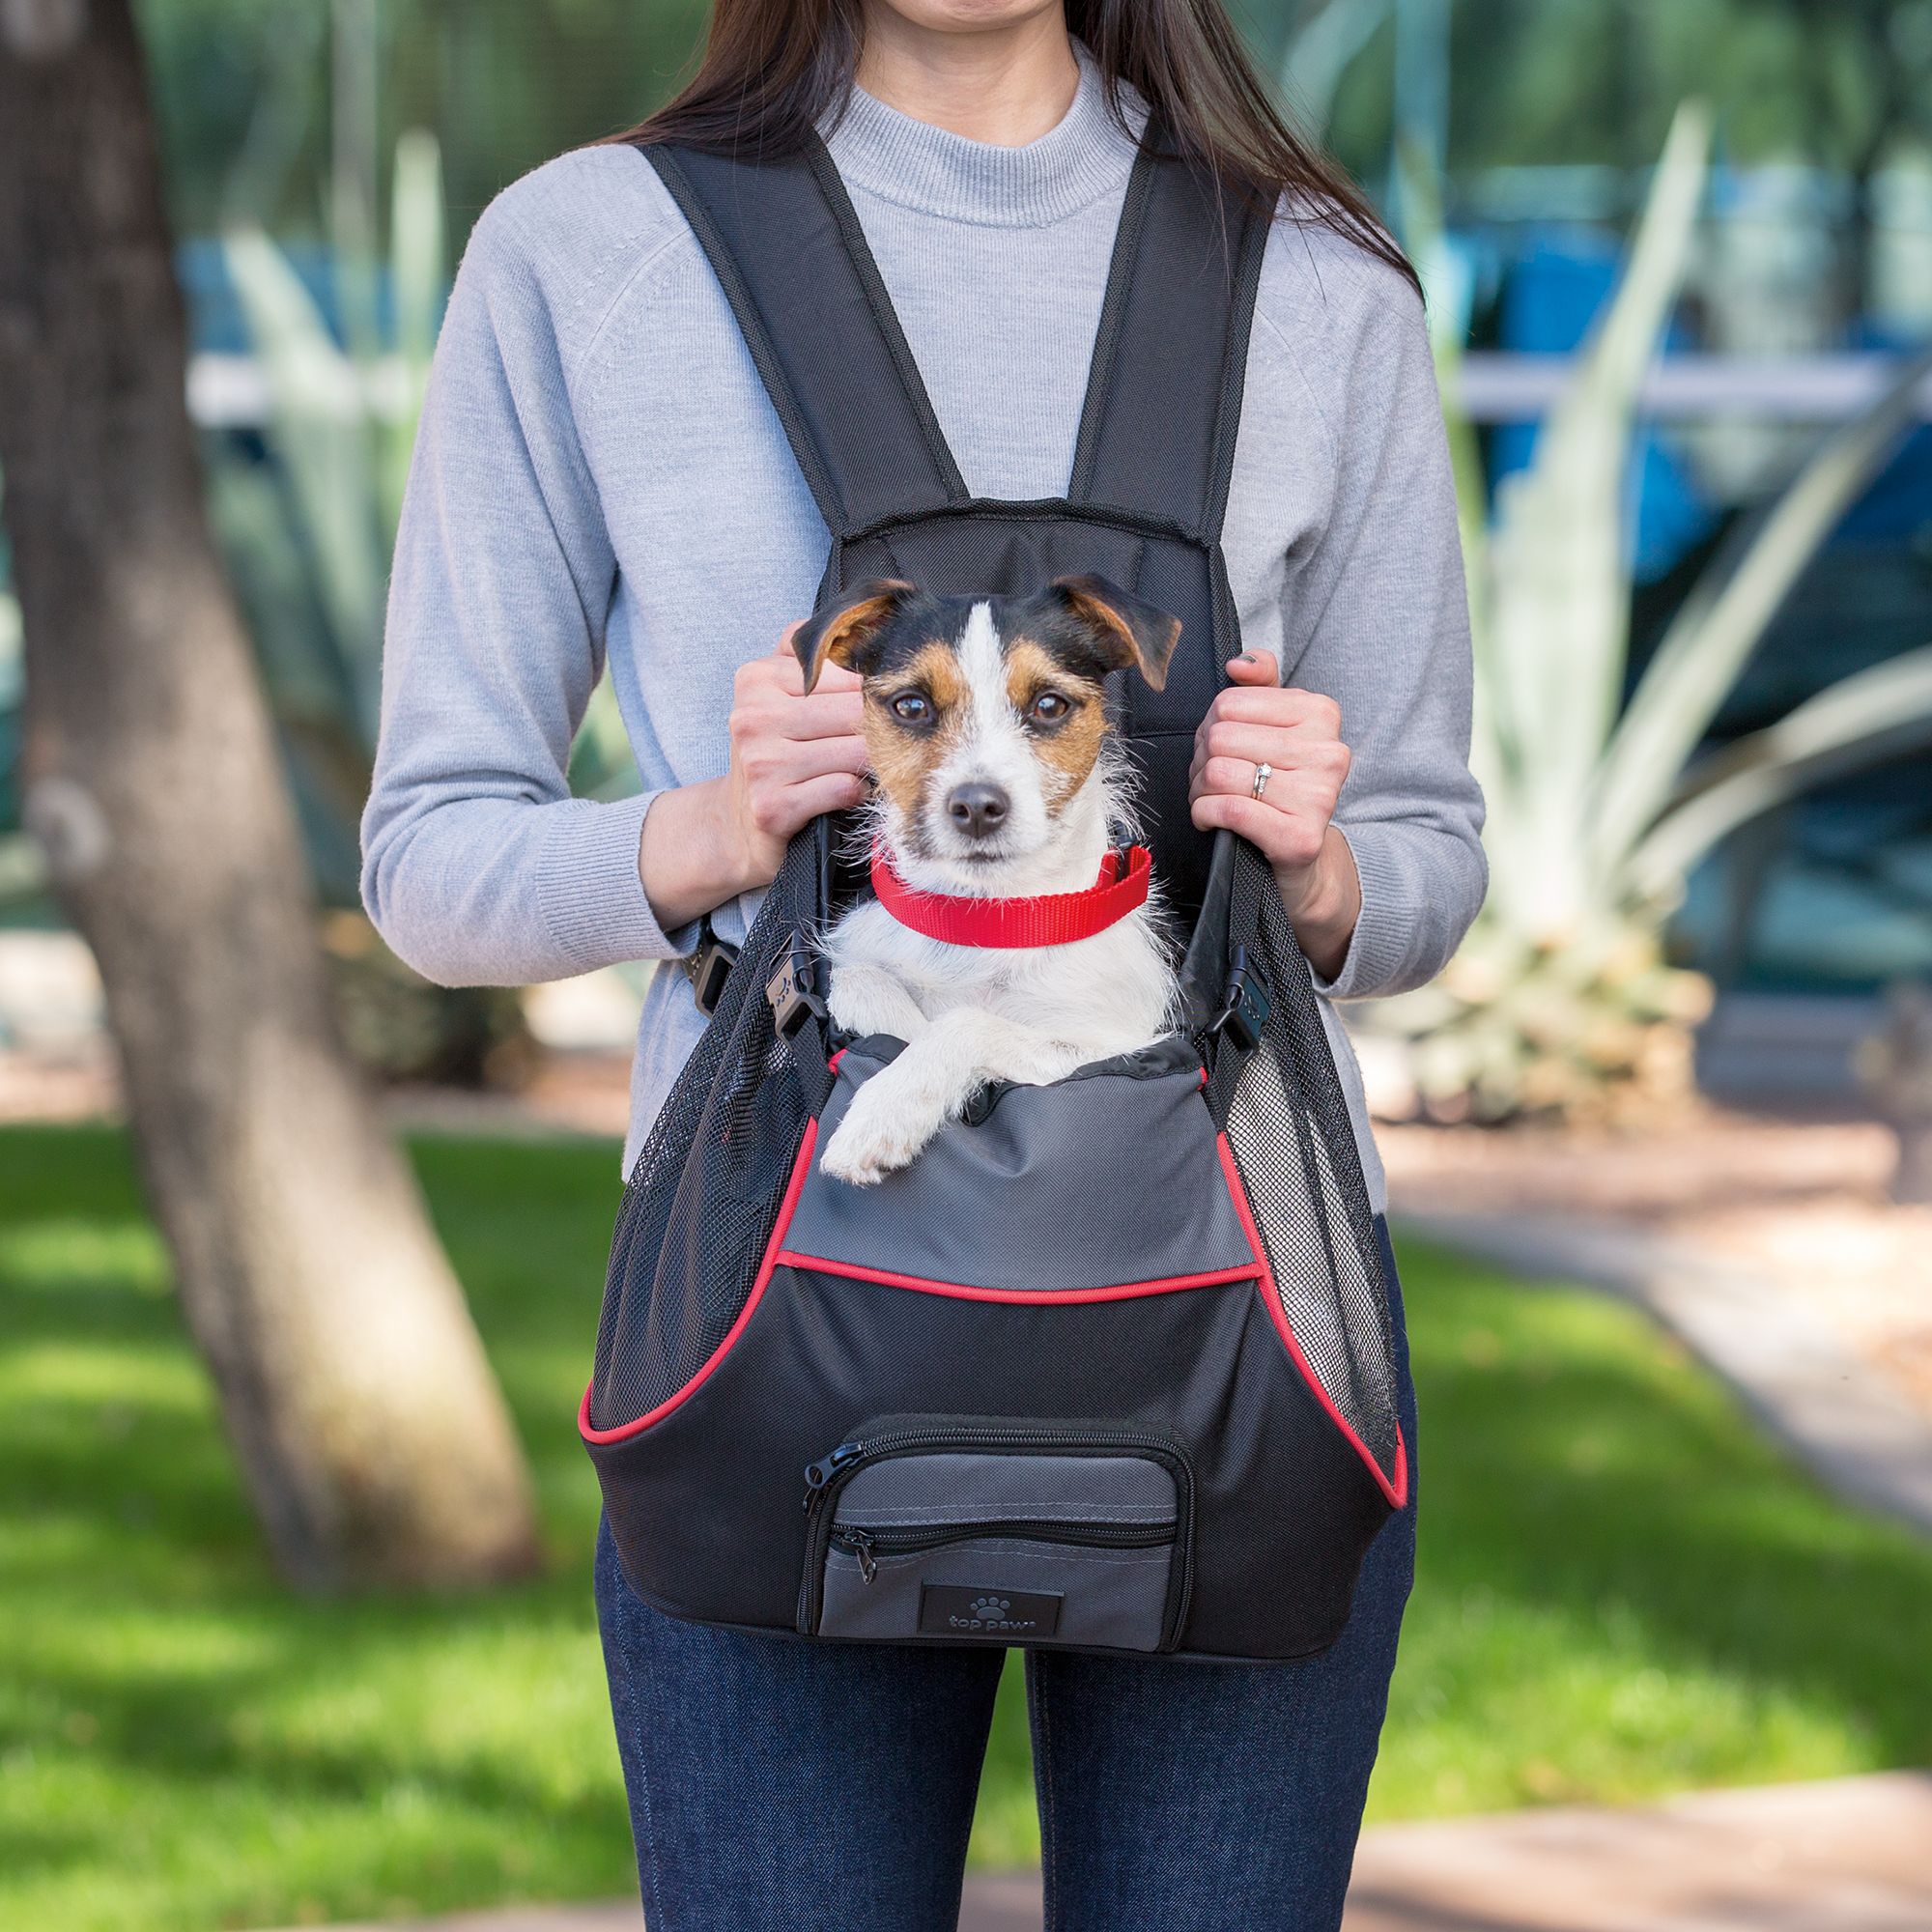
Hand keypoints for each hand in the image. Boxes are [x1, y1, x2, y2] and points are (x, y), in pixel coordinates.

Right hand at [639, 630, 868, 930]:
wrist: (734, 827)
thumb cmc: (773, 754)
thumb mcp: (779, 695)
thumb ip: (811, 654)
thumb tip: (867, 610)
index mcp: (757, 678)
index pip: (845, 673)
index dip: (873, 695)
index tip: (881, 709)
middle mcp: (753, 715)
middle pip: (854, 713)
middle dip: (875, 733)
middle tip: (882, 745)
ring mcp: (760, 762)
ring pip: (854, 752)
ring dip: (869, 765)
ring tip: (860, 769)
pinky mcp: (772, 806)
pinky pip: (842, 788)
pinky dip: (853, 793)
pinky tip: (842, 793)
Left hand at [1188, 651, 1361, 979]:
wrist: (1299, 860)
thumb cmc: (1278, 788)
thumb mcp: (1274, 730)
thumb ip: (1260, 687)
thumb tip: (1239, 664)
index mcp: (1322, 713)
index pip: (1231, 702)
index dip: (1211, 727)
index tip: (1222, 750)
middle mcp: (1329, 752)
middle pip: (1221, 737)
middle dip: (1202, 762)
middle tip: (1211, 781)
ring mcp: (1320, 796)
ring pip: (1220, 773)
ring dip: (1200, 791)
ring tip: (1212, 800)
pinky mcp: (1301, 837)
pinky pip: (1229, 809)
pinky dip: (1206, 814)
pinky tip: (1212, 820)